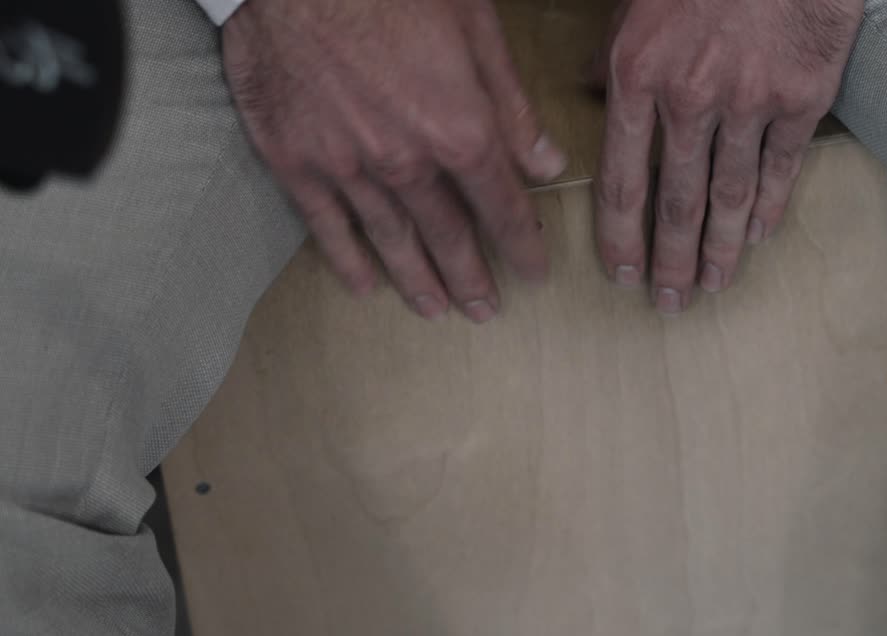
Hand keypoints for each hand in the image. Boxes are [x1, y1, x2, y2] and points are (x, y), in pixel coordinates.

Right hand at [222, 0, 566, 322]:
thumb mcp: (475, 26)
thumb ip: (511, 104)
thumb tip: (548, 162)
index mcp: (458, 129)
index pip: (502, 207)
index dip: (522, 245)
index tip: (534, 273)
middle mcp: (404, 162)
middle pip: (448, 235)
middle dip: (472, 278)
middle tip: (485, 310)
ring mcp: (344, 166)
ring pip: (390, 239)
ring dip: (417, 280)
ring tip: (435, 310)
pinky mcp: (292, 159)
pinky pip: (325, 224)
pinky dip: (348, 260)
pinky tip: (365, 286)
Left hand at [589, 0, 862, 312]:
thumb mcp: (636, 5)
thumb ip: (612, 57)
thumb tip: (590, 97)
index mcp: (638, 75)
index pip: (620, 179)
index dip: (619, 236)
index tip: (620, 273)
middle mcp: (690, 98)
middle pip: (676, 203)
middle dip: (669, 261)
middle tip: (668, 304)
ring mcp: (749, 102)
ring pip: (729, 195)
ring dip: (718, 250)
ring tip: (712, 286)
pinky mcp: (801, 99)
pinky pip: (780, 168)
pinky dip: (768, 208)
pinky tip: (755, 238)